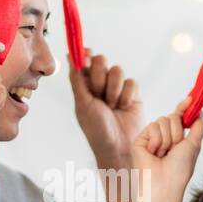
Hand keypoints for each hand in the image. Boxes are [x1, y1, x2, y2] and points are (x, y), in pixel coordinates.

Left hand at [70, 47, 142, 165]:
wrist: (119, 147)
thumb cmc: (97, 130)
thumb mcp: (82, 104)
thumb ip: (77, 79)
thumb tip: (69, 55)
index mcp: (85, 86)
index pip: (84, 61)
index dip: (85, 55)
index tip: (86, 55)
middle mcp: (100, 84)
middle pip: (101, 60)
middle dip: (99, 76)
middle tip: (98, 93)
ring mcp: (117, 88)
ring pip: (117, 69)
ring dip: (113, 88)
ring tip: (112, 105)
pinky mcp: (133, 93)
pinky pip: (131, 81)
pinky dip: (126, 95)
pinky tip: (123, 108)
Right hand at [131, 95, 202, 201]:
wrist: (164, 184)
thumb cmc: (180, 170)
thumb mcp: (194, 145)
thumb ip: (198, 126)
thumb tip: (199, 111)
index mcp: (176, 139)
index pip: (179, 118)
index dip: (184, 108)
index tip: (191, 99)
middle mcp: (163, 137)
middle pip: (171, 117)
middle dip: (177, 132)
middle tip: (174, 149)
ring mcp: (151, 138)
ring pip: (162, 121)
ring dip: (167, 139)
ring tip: (163, 154)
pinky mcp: (140, 140)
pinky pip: (152, 127)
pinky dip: (156, 140)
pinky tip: (153, 153)